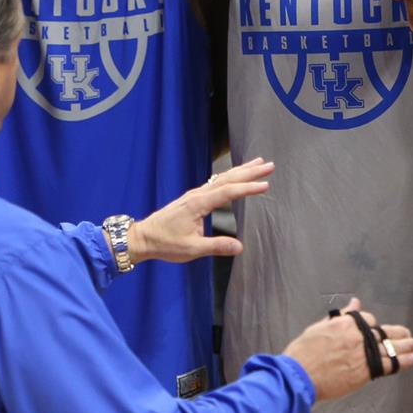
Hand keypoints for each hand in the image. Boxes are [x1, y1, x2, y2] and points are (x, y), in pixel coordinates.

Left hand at [128, 158, 272, 263]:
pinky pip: (215, 183)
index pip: (228, 192)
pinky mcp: (193, 198)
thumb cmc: (165, 243)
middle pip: (227, 178)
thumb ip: (216, 247)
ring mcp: (195, 195)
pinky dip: (229, 177)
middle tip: (269, 165)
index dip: (248, 188)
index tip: (265, 184)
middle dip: (249, 172)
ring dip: (241, 170)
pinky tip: (235, 176)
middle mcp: (197, 195)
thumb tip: (239, 247)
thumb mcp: (191, 249)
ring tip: (258, 164)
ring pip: (221, 178)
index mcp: (198, 204)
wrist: (143, 238)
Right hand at [282, 298, 412, 400]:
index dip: (373, 325)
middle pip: (385, 332)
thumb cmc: (303, 353)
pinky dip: (403, 361)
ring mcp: (363, 354)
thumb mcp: (318, 327)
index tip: (375, 330)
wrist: (299, 376)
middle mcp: (358, 336)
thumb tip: (354, 302)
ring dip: (407, 346)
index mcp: (345, 322)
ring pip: (391, 347)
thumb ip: (339, 316)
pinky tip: (412, 359)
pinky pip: (389, 364)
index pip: (368, 319)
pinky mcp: (365, 371)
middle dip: (399, 333)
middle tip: (410, 335)